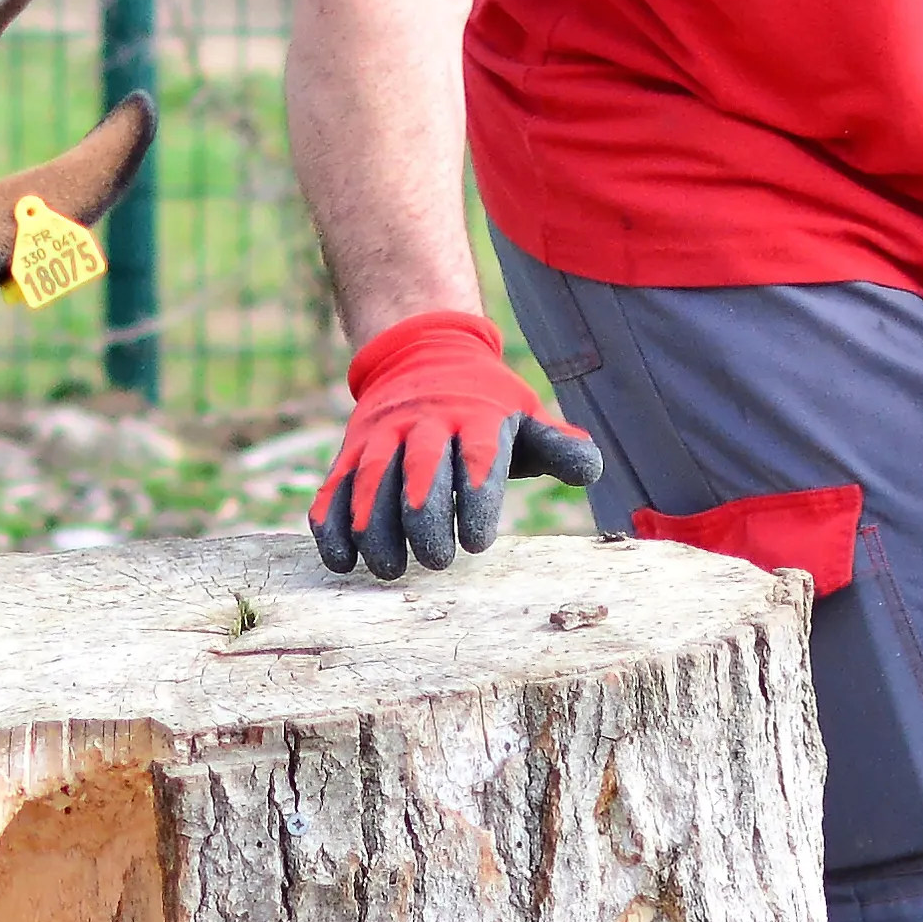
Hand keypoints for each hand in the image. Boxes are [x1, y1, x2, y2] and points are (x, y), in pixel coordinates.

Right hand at [311, 311, 603, 576]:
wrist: (425, 353)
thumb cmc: (487, 404)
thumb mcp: (525, 415)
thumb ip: (556, 446)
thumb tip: (590, 471)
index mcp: (474, 415)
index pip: (475, 458)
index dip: (475, 500)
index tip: (476, 544)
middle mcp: (423, 420)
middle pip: (418, 469)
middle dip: (422, 518)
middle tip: (434, 562)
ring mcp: (381, 433)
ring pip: (371, 478)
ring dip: (374, 527)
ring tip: (388, 568)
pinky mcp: (350, 447)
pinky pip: (335, 484)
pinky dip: (332, 523)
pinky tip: (341, 560)